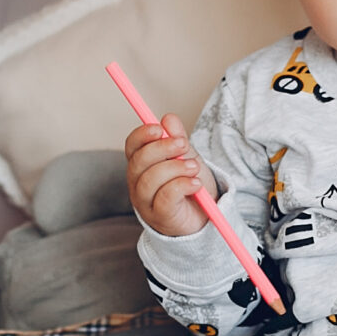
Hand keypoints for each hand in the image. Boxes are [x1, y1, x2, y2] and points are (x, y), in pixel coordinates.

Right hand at [125, 116, 208, 237]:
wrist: (204, 217)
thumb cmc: (191, 186)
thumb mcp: (187, 158)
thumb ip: (178, 140)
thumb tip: (168, 118)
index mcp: (142, 165)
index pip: (132, 146)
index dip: (142, 135)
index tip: (159, 129)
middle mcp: (138, 183)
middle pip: (139, 161)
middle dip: (162, 149)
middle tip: (184, 145)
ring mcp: (146, 202)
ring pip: (150, 179)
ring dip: (176, 169)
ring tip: (194, 168)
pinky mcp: (159, 216)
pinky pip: (165, 197)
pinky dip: (182, 186)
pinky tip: (196, 184)